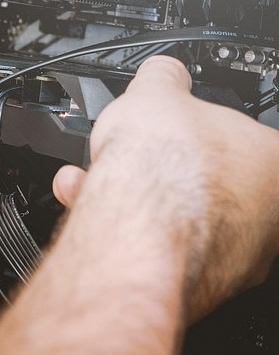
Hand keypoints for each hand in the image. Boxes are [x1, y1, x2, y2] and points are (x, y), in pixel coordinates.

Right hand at [53, 56, 278, 319]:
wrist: (136, 227)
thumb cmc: (165, 166)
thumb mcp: (156, 90)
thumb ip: (165, 78)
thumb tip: (163, 71)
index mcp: (273, 158)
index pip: (241, 135)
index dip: (198, 127)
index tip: (172, 125)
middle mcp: (270, 212)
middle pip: (207, 178)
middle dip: (158, 163)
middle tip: (130, 150)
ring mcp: (239, 254)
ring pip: (179, 213)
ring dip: (135, 193)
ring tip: (94, 178)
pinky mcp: (201, 283)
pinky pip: (160, 244)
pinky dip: (128, 224)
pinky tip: (94, 206)